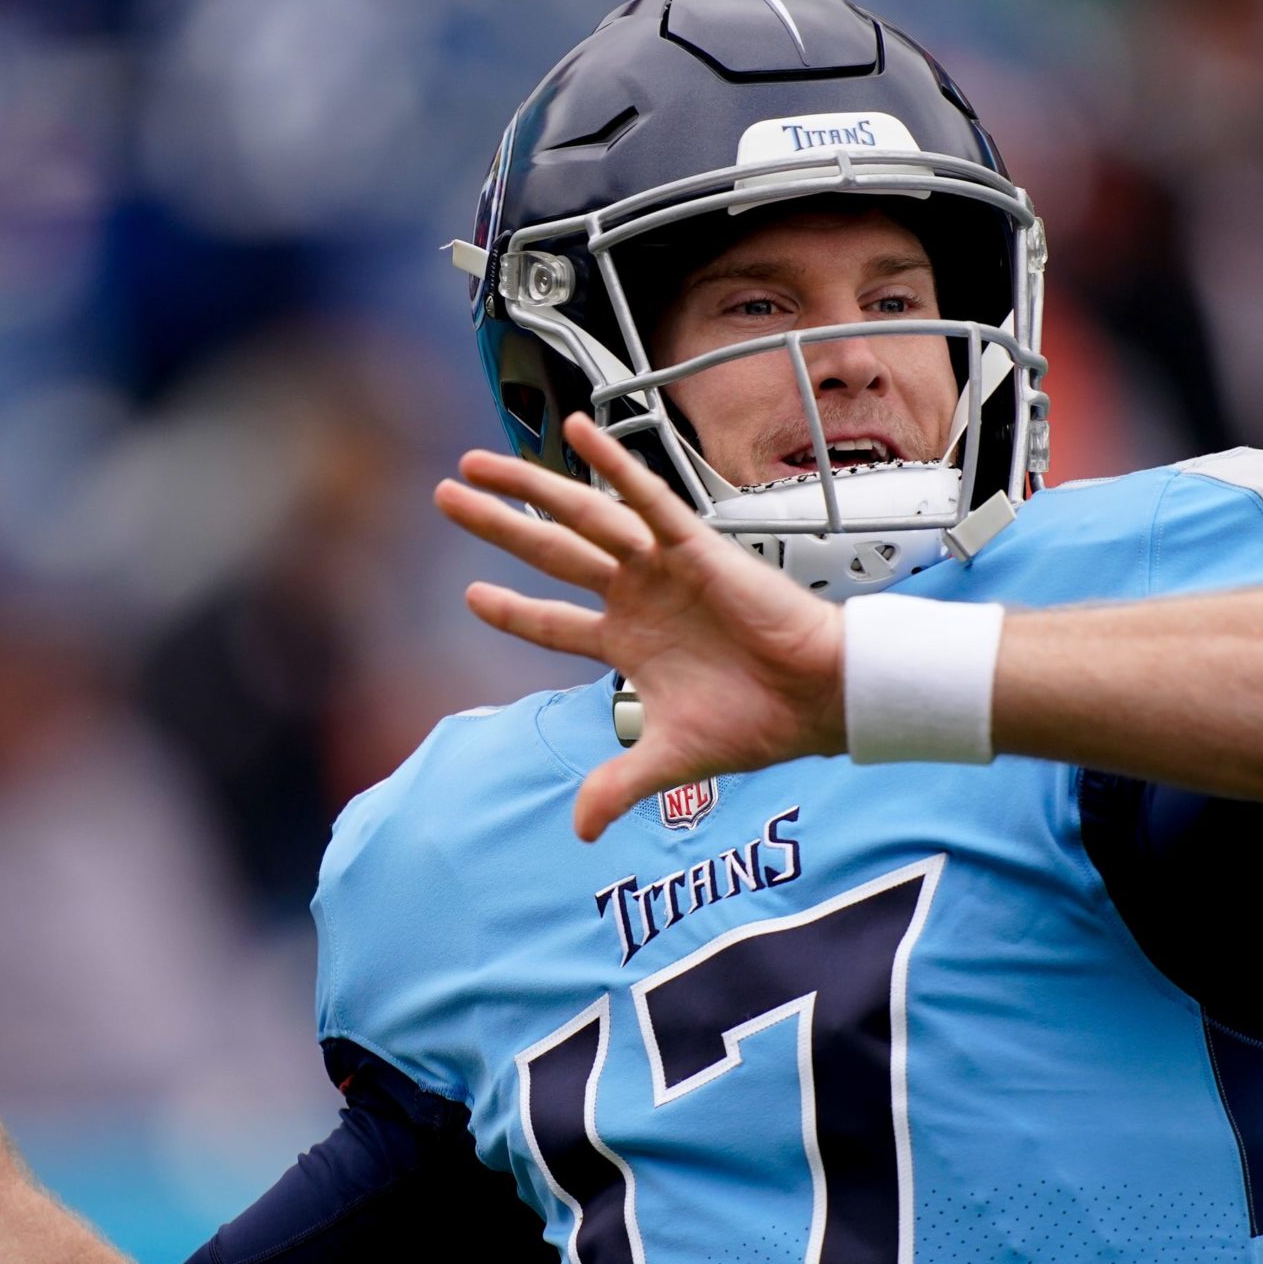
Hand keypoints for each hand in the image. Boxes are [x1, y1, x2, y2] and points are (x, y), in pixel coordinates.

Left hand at [434, 413, 845, 840]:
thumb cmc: (757, 722)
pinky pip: (647, 498)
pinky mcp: (694, 547)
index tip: (470, 595)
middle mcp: (636, 597)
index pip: (551, 622)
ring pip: (582, 517)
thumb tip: (582, 832)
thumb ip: (620, 786)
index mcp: (627, 643)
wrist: (818, 699)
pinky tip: (578, 431)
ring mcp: (661, 568)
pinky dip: (612, 465)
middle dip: (496, 525)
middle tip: (444, 496)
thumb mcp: (671, 758)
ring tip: (475, 464)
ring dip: (530, 487)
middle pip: (548, 553)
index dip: (511, 610)